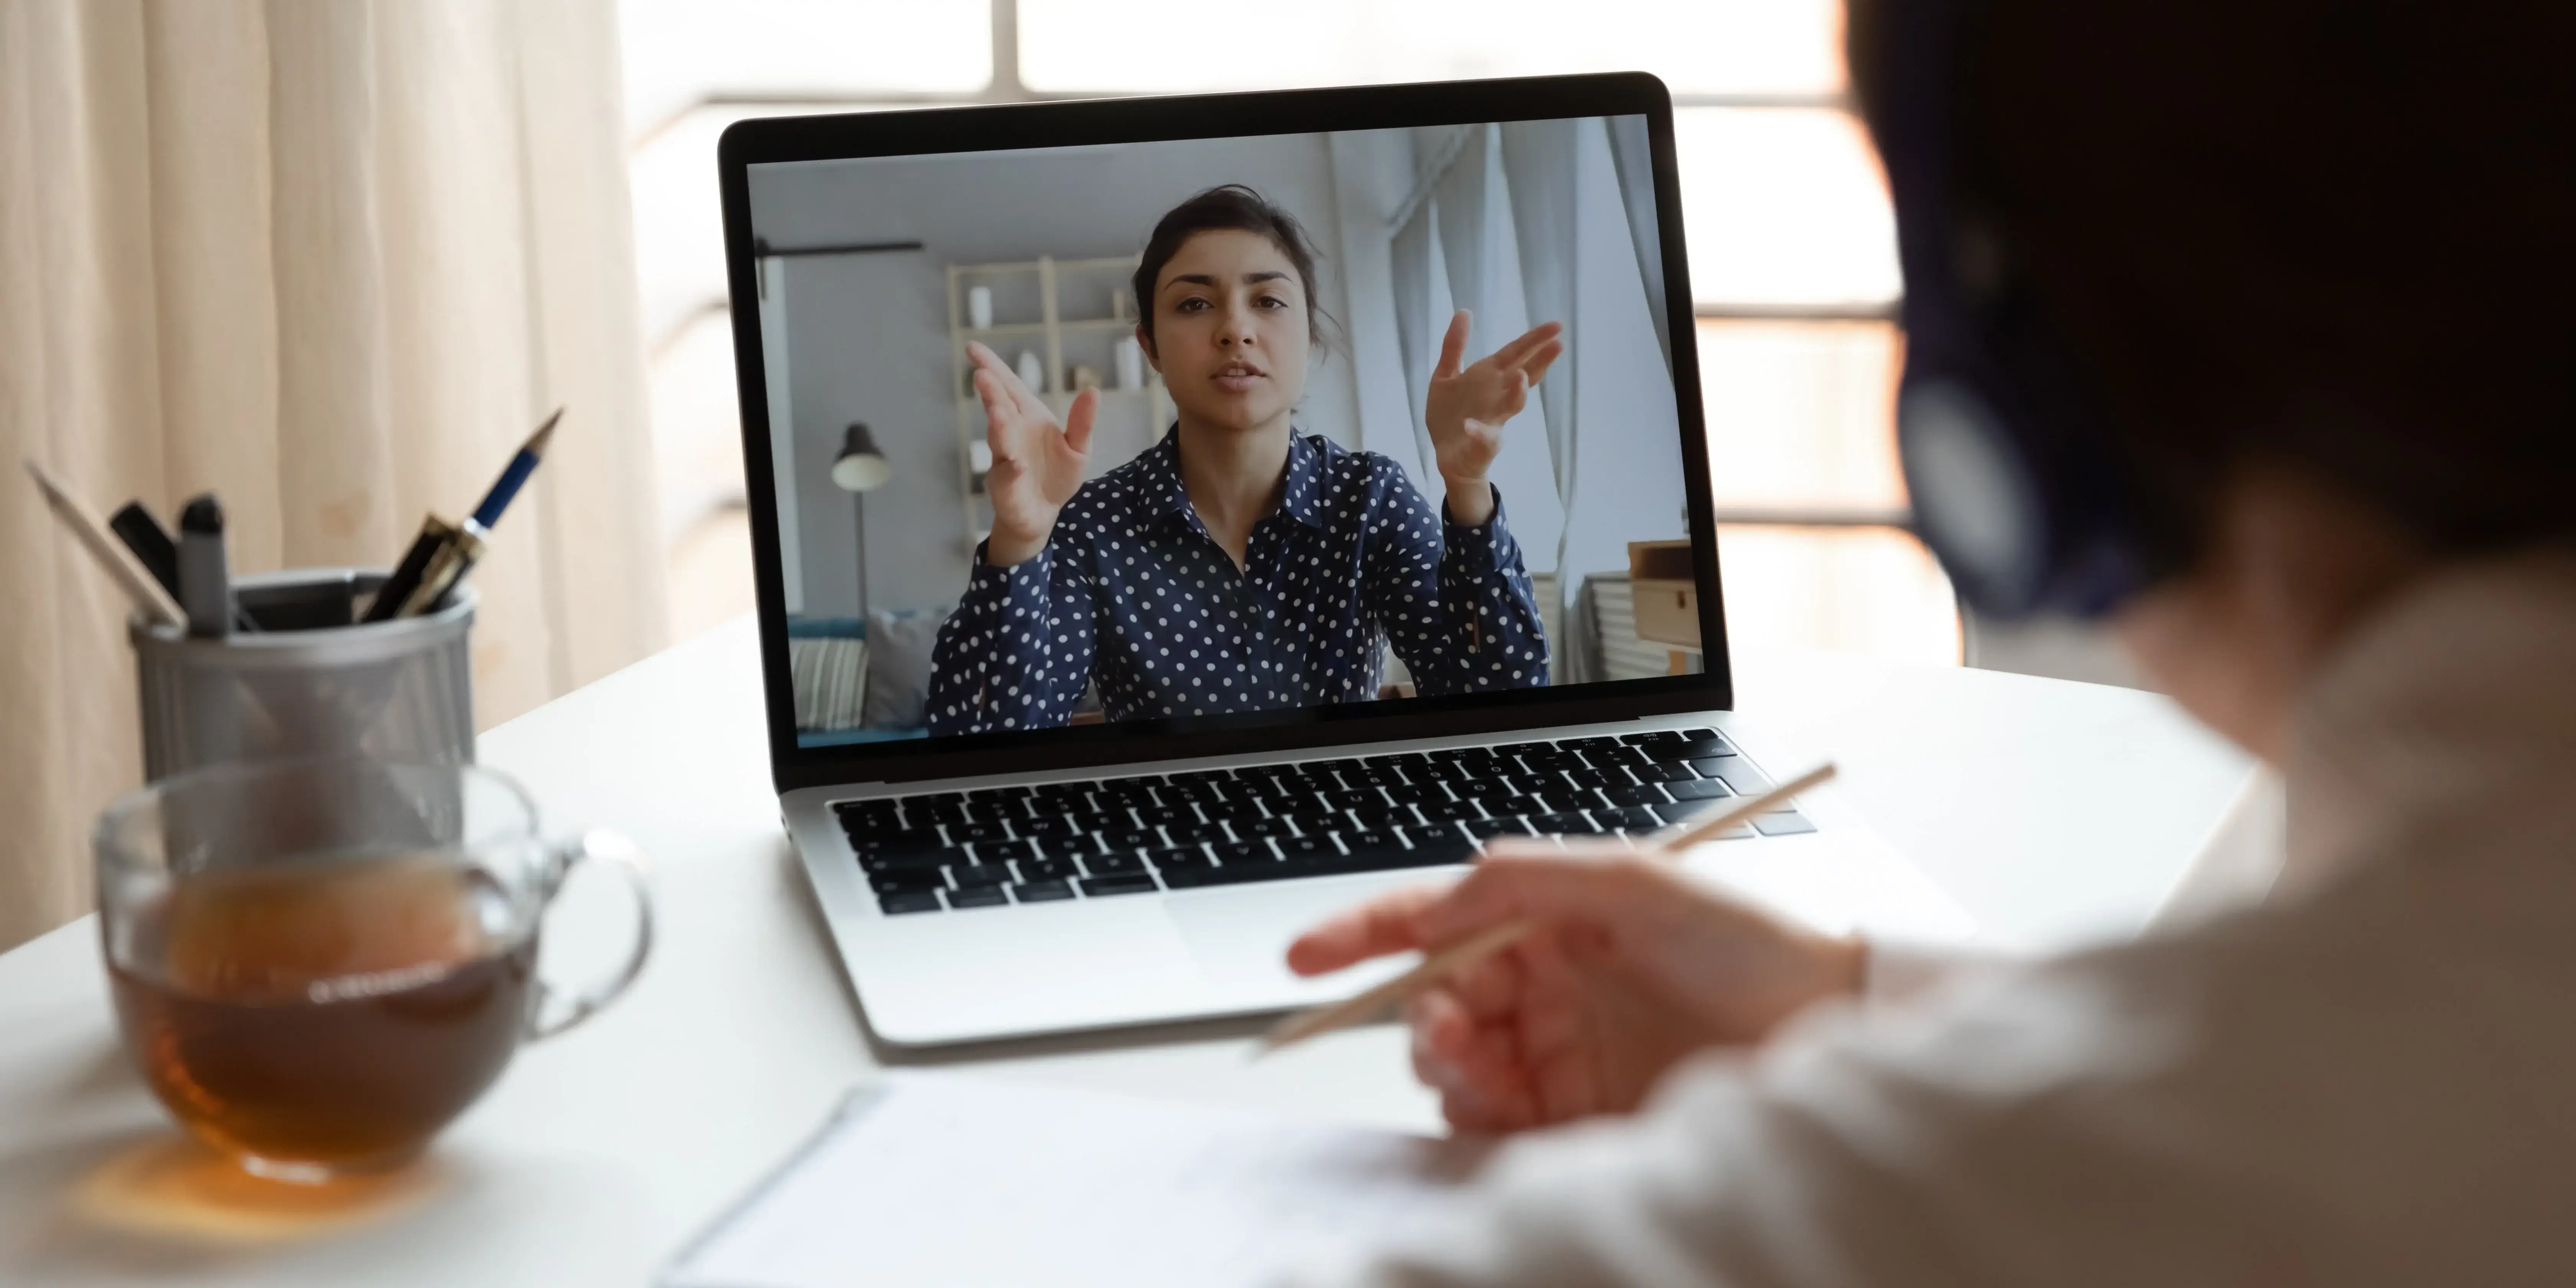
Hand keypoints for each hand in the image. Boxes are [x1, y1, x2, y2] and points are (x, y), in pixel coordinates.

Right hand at [968, 340, 1095, 565]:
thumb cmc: (1057, 474)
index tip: (972, 349)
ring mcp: (1005, 459)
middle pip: (1000, 408)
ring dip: (998, 427)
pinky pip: (1008, 475)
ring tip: (998, 413)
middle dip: (991, 393)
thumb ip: (1083, 422)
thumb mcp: (1078, 447)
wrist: (1044, 512)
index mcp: (1027, 416)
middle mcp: (1011, 433)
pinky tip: (1017, 463)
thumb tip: (1093, 390)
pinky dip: (1011, 469)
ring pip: (1000, 440)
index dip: (992, 367)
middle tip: (982, 375)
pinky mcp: (1006, 486)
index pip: (1008, 386)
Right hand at [1286, 840, 1865, 1133]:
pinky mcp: (1573, 1116)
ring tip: (1483, 1068)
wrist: (1827, 1030)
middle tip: (1448, 1030)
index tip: (1306, 957)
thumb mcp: (1637, 880)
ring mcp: (1555, 1052)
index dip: (1360, 935)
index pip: (1431, 921)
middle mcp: (1543, 986)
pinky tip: (1504, 1107)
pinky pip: (1491, 1123)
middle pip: (1431, 1002)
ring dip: (1446, 1067)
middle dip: (1418, 1015)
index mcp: (1547, 921)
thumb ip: (1528, 877)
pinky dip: (1478, 1117)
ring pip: (1451, 1066)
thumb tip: (1445, 890)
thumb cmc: (1752, 945)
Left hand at [1424, 312, 1563, 523]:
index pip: (1516, 354)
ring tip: (1522, 377)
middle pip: (1523, 375)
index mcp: (1490, 377)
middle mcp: (1497, 396)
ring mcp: (1492, 420)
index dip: (1534, 340)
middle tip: (1558, 344)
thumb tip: (1464, 311)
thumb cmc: (1450, 413)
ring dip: (1517, 393)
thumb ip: (1455, 345)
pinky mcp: (1481, 443)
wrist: (1446, 454)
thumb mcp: (1446, 374)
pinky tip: (1471, 425)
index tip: (1556, 326)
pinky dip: (1478, 432)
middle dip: (1540, 360)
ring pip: (1511, 406)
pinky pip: (1482, 437)